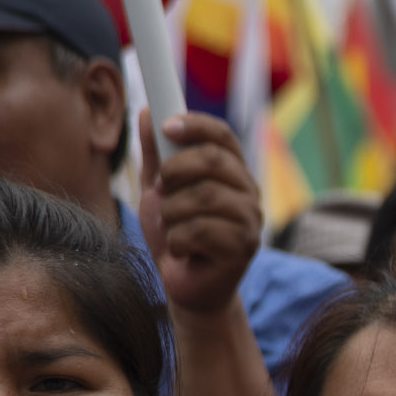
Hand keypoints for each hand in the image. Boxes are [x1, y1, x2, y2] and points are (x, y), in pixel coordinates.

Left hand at [137, 107, 263, 314]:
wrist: (183, 286)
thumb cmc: (175, 234)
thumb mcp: (158, 190)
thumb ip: (155, 154)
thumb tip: (146, 110)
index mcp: (232, 173)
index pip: (222, 136)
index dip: (195, 125)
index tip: (166, 126)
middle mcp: (248, 193)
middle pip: (212, 161)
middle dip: (175, 170)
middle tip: (161, 188)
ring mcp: (250, 221)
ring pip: (202, 198)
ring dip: (171, 213)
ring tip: (170, 227)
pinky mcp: (243, 249)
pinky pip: (199, 231)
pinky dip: (176, 240)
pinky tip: (180, 250)